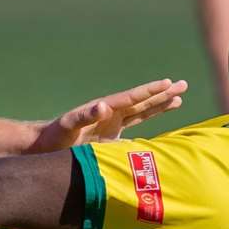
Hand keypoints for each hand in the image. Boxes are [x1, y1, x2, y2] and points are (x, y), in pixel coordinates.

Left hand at [28, 79, 187, 151]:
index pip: (133, 98)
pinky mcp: (110, 137)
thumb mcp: (67, 126)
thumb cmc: (54, 136)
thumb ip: (84, 116)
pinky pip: (135, 127)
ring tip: (178, 98)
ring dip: (159, 105)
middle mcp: (111, 114)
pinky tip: (158, 122)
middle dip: (162, 93)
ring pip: (142, 112)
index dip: (151, 91)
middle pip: (142, 101)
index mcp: (105, 110)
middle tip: (184, 83)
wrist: (45, 146)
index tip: (169, 83)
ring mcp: (112, 125)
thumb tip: (103, 106)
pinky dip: (148, 123)